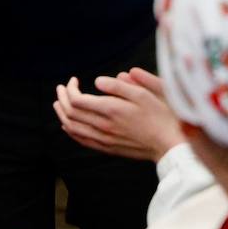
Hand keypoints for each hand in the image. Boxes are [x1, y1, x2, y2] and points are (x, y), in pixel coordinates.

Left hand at [53, 68, 183, 161]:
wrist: (169, 144)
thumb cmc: (159, 115)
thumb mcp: (143, 93)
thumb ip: (118, 86)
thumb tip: (97, 81)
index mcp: (111, 110)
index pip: (77, 100)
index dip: (70, 88)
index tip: (73, 80)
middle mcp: (104, 126)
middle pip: (71, 114)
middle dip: (62, 99)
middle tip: (60, 88)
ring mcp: (105, 139)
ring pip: (73, 128)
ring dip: (62, 115)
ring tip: (58, 104)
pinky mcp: (108, 148)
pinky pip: (82, 141)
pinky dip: (71, 131)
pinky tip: (69, 125)